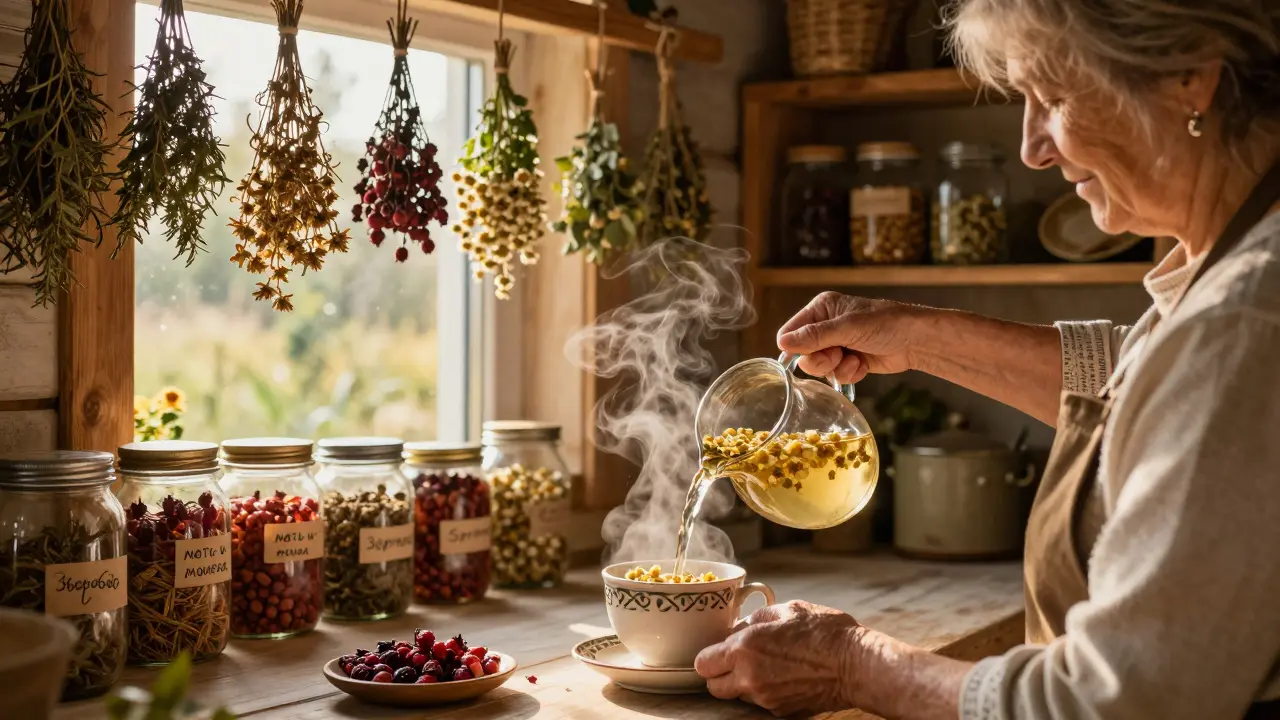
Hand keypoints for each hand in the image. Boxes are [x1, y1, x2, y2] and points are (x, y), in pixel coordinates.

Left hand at [694, 600, 862, 716]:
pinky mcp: (781, 711)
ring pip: (737, 695)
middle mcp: (750, 677)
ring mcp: (765, 698)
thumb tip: (742, 626)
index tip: (720, 650)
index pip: (704, 663)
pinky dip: (765, 692)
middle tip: (737, 661)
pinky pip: (761, 703)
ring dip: (743, 683)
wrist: (856, 665)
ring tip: (768, 666)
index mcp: (746, 647)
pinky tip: (784, 677)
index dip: (710, 657)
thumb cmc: (825, 632)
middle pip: (714, 687)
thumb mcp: (789, 609)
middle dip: (720, 674)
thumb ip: (757, 618)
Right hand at [776, 292, 921, 383]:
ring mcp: (837, 344)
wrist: (916, 340)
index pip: (790, 331)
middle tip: (837, 356)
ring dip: (837, 368)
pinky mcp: (848, 360)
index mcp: (821, 309)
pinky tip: (863, 365)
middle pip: (803, 354)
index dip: (795, 348)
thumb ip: (814, 336)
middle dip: (821, 360)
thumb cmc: (885, 323)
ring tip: (855, 359)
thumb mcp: (847, 327)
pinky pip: (835, 375)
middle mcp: (825, 325)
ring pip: (819, 367)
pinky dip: (849, 373)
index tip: (813, 353)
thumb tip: (782, 343)